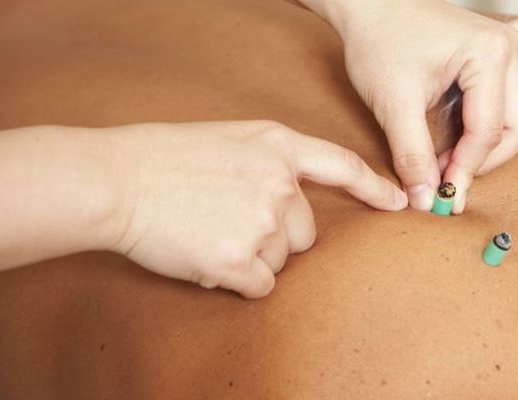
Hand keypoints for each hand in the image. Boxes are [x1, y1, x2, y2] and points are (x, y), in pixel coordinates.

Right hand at [109, 121, 406, 297]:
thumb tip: (292, 197)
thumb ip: (269, 160)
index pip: (340, 166)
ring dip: (251, 258)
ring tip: (207, 233)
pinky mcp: (239, 259)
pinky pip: (259, 285)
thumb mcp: (228, 138)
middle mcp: (279, 184)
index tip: (400, 201)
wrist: (117, 181)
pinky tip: (205, 256)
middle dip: (276, 236)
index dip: (373, 186)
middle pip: (305, 232)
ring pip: (279, 261)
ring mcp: (261, 222)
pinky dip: (236, 280)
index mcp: (278, 146)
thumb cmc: (163, 158)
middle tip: (227, 222)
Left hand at [321, 1, 517, 212]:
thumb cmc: (378, 40)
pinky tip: (498, 102)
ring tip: (478, 144)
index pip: (489, 131)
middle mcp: (510, 48)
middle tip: (450, 174)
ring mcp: (512, 43)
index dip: (466, 170)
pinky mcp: (504, 43)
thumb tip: (427, 199)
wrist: (370, 5)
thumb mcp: (392, 103)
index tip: (443, 196)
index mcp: (488, 56)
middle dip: (489, 158)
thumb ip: (413, 155)